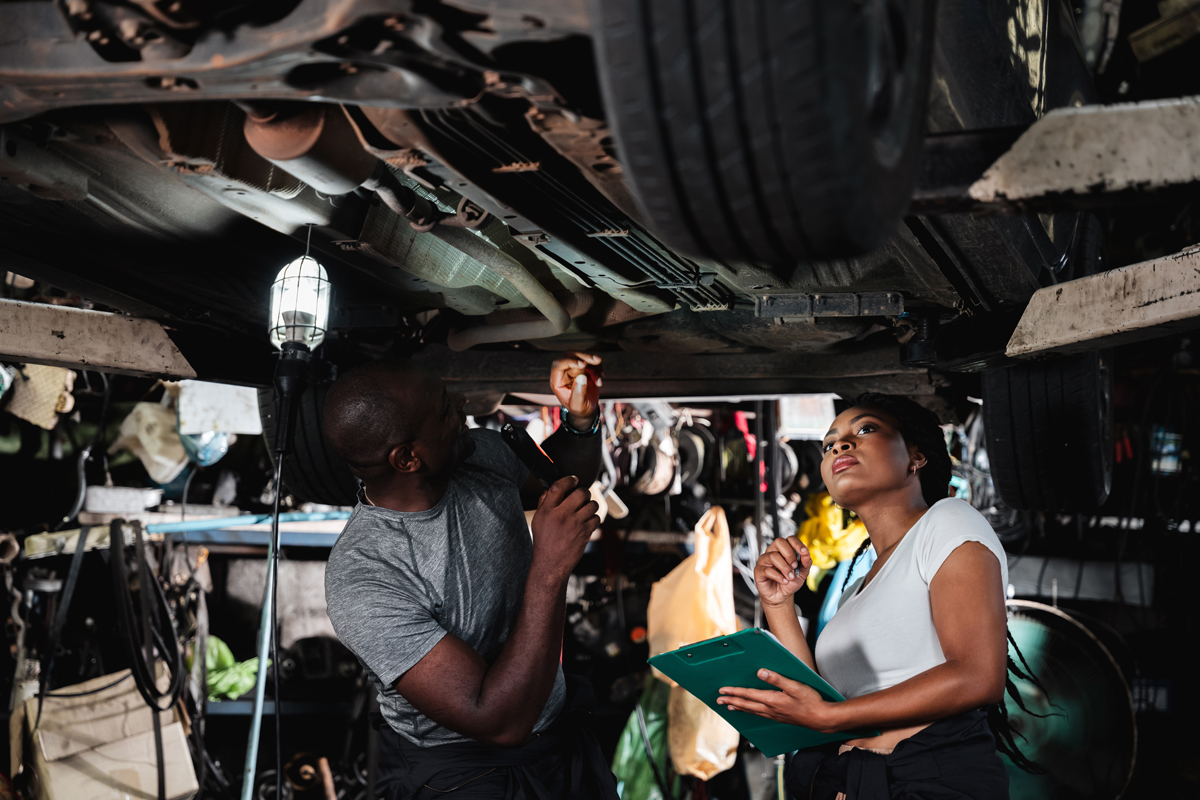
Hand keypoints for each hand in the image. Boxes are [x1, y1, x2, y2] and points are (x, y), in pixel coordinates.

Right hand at [530, 475, 600, 580]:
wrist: (551, 563)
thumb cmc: (544, 542)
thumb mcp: (538, 520)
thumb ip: (544, 503)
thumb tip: (550, 489)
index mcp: (548, 511)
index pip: (558, 487)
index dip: (568, 480)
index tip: (573, 479)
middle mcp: (562, 515)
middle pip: (580, 493)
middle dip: (583, 492)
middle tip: (581, 496)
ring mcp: (575, 524)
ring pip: (592, 505)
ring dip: (590, 505)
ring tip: (585, 509)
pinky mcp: (585, 533)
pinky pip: (596, 518)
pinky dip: (593, 518)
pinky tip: (586, 521)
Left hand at [549, 352, 601, 426]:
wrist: (587, 410)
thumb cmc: (579, 409)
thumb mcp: (578, 405)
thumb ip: (578, 392)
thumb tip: (582, 377)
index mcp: (557, 382)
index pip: (558, 365)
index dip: (569, 361)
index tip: (582, 363)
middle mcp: (564, 374)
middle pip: (570, 356)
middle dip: (584, 357)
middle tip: (597, 360)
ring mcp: (574, 370)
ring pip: (582, 357)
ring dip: (594, 365)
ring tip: (599, 378)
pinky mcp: (584, 370)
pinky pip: (591, 363)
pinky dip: (598, 369)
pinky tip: (600, 380)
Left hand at [718, 669, 836, 732]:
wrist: (821, 719)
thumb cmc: (811, 701)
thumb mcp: (795, 686)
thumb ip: (777, 678)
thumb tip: (760, 672)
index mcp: (772, 700)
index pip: (748, 695)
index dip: (734, 692)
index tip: (722, 690)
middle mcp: (771, 709)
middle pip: (746, 705)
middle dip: (731, 701)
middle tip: (719, 700)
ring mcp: (775, 715)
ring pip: (752, 711)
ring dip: (739, 708)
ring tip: (729, 707)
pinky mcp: (780, 718)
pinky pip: (760, 715)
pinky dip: (751, 712)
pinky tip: (751, 712)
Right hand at [754, 536, 811, 607]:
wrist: (782, 596)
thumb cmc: (790, 582)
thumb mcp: (803, 572)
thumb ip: (806, 562)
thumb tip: (806, 554)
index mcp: (784, 550)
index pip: (790, 539)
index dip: (797, 544)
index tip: (804, 552)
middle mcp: (773, 552)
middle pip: (779, 542)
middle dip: (790, 554)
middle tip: (794, 566)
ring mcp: (764, 560)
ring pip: (773, 556)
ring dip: (785, 568)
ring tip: (790, 577)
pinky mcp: (758, 570)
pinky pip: (767, 570)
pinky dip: (778, 577)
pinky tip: (784, 581)